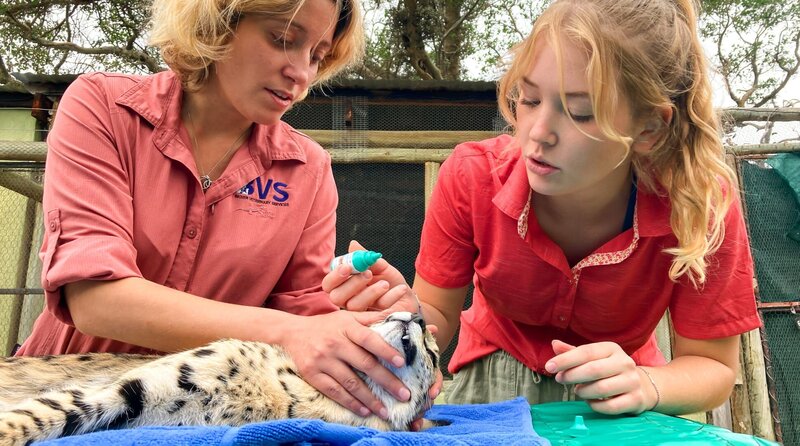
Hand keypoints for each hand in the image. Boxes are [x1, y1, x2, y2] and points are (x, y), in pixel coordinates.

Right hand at [281, 310, 410, 418]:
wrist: (292, 332)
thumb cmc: (327, 325)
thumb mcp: (347, 316)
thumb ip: (371, 319)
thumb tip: (400, 319)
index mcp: (347, 327)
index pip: (369, 339)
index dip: (385, 350)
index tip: (401, 363)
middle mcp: (335, 343)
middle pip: (364, 364)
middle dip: (386, 381)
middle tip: (404, 395)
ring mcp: (322, 360)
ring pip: (350, 382)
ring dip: (370, 399)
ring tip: (386, 411)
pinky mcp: (312, 374)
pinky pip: (334, 392)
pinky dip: (350, 403)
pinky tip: (364, 411)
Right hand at [323, 240, 412, 311]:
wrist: (408, 295)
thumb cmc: (389, 279)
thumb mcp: (379, 266)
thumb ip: (365, 258)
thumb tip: (353, 245)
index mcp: (344, 284)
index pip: (329, 283)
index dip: (335, 276)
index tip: (348, 267)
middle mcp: (348, 299)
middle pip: (336, 296)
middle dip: (351, 284)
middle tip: (367, 274)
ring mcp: (359, 312)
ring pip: (354, 305)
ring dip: (371, 292)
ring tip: (385, 283)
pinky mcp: (373, 320)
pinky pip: (377, 309)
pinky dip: (390, 297)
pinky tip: (400, 289)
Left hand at [409, 324, 442, 431]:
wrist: (388, 345)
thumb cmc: (399, 341)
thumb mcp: (405, 337)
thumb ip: (417, 333)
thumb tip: (433, 328)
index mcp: (423, 366)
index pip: (434, 376)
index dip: (435, 385)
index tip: (432, 393)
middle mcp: (420, 379)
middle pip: (428, 394)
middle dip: (425, 404)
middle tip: (421, 411)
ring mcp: (412, 388)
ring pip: (420, 404)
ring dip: (419, 414)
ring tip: (415, 423)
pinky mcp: (401, 397)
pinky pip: (410, 410)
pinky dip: (412, 419)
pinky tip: (412, 426)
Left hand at [546, 339, 652, 414]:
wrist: (641, 386)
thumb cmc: (609, 369)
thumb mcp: (593, 357)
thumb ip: (573, 352)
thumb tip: (554, 344)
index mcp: (612, 348)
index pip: (586, 352)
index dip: (565, 359)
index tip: (549, 367)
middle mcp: (625, 362)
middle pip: (593, 370)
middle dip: (571, 376)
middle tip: (560, 379)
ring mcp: (632, 381)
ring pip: (601, 389)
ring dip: (583, 392)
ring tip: (577, 390)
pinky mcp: (635, 399)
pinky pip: (610, 406)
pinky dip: (595, 405)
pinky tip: (590, 401)